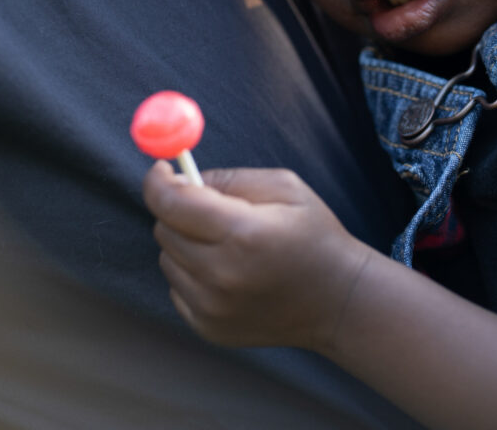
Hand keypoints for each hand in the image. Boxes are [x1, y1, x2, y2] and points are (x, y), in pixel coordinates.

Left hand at [143, 161, 371, 351]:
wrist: (338, 300)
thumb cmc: (315, 234)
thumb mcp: (285, 187)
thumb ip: (231, 178)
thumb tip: (186, 179)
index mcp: (242, 233)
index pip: (172, 203)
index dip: (158, 181)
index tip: (161, 169)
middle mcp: (222, 274)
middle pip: (165, 230)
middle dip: (177, 209)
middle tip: (204, 204)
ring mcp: (213, 307)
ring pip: (167, 259)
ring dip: (185, 242)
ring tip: (224, 242)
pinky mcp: (209, 328)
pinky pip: (177, 288)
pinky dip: (191, 273)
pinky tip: (226, 270)